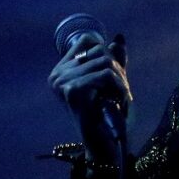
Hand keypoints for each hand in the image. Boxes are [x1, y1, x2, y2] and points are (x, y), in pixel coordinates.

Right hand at [48, 33, 131, 161]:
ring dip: (120, 79)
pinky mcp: (72, 90)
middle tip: (122, 88)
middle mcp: (56, 74)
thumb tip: (119, 37)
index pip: (87, 41)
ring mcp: (61, 82)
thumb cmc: (106, 112)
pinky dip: (119, 86)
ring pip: (105, 61)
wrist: (103, 141)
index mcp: (61, 70)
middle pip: (99, 50)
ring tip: (122, 95)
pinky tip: (121, 99)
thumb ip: (113, 59)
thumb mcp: (110, 81)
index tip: (114, 75)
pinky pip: (105, 74)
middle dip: (117, 68)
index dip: (107, 53)